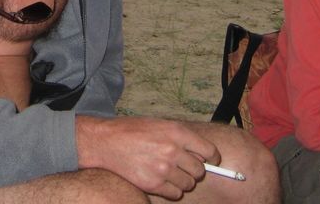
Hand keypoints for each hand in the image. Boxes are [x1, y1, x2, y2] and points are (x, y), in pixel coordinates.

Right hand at [76, 116, 215, 199]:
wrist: (107, 141)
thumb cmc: (134, 131)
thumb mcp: (160, 125)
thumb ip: (181, 138)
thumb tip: (202, 155)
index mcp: (177, 132)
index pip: (209, 151)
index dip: (213, 159)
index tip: (211, 162)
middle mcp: (172, 150)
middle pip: (200, 171)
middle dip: (194, 171)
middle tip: (183, 167)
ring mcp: (163, 169)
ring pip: (188, 184)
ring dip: (182, 181)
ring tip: (168, 172)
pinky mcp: (153, 184)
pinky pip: (175, 194)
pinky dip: (171, 190)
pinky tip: (161, 180)